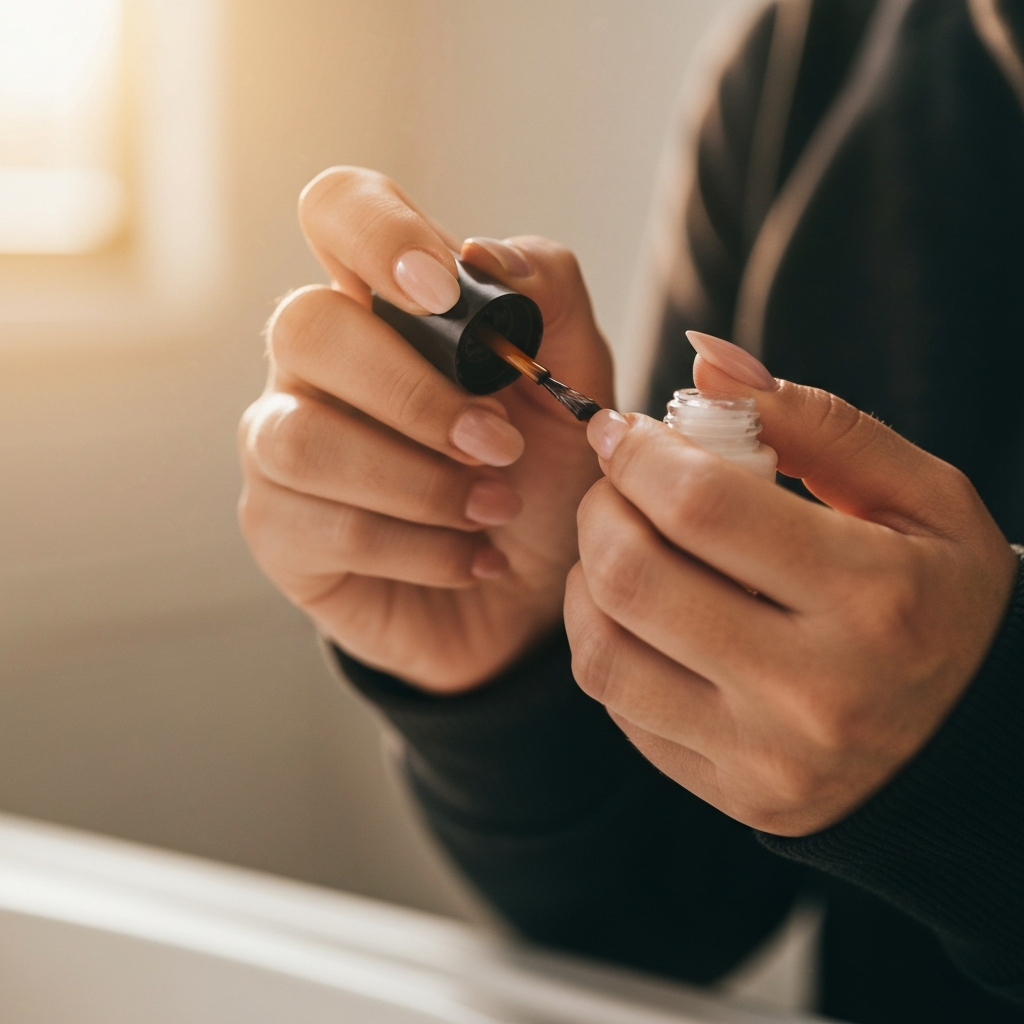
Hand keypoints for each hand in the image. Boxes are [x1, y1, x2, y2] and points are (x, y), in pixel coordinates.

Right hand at [239, 167, 613, 691]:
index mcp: (385, 303)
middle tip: (500, 447)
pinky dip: (420, 548)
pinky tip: (471, 558)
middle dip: (416, 395)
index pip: (338, 208)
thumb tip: (482, 254)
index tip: (446, 292)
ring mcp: (282, 442)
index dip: (380, 233)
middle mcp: (317, 362)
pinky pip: (324, 527)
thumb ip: (551, 298)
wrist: (529, 592)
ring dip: (419, 482)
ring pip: (300, 438)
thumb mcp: (574, 383)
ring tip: (493, 509)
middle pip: (305, 325)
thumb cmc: (541, 475)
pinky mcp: (277, 527)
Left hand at [565, 334, 1016, 835]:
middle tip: (615, 485)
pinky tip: (636, 613)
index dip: (637, 454)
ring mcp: (767, 757)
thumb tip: (704, 366)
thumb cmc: (943, 598)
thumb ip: (814, 422)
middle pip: (635, 578)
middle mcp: (814, 690)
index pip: (702, 506)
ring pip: (605, 653)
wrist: (975, 740)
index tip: (620, 431)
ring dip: (584, 579)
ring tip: (616, 546)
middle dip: (599, 509)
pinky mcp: (735, 795)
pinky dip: (605, 641)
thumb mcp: (919, 495)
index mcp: (874, 596)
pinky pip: (620, 708)